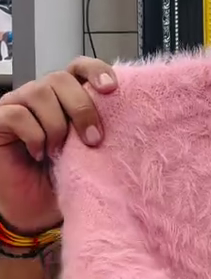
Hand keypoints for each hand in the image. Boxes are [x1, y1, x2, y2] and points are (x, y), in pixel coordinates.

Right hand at [0, 59, 116, 232]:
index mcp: (65, 97)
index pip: (79, 67)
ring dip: (56, 125)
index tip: (112, 88)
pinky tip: (37, 153)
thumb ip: (98, 130)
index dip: (95, 70)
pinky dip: (33, 135)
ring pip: (40, 93)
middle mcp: (41, 95)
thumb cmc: (61, 180)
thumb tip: (125, 117)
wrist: (34, 211)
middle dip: (82, 108)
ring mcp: (17, 105)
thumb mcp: (88, 155)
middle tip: (94, 140)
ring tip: (58, 152)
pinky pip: (18, 115)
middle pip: (61, 78)